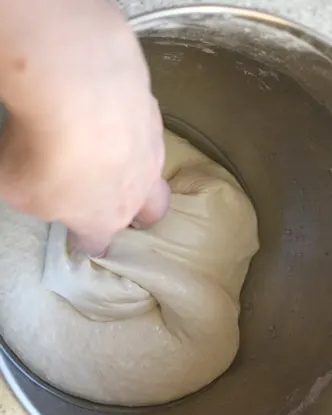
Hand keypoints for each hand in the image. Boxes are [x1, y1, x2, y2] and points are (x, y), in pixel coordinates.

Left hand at [0, 0, 168, 255]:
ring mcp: (152, 151)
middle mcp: (138, 190)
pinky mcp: (155, 115)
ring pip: (152, 168)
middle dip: (141, 214)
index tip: (81, 238)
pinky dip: (129, 125)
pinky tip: (107, 109)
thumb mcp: (15, 186)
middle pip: (153, 213)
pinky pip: (144, 127)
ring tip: (107, 146)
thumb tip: (40, 187)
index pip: (98, 243)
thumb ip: (34, 196)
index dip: (88, 242)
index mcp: (103, 219)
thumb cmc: (43, 152)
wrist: (81, 92)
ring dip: (135, 165)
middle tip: (117, 200)